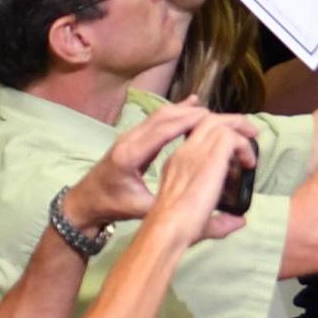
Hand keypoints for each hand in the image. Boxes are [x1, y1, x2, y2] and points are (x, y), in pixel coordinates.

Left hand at [65, 101, 254, 228]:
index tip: (218, 120)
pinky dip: (179, 110)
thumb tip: (199, 213)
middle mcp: (130, 139)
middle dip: (200, 114)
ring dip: (192, 111)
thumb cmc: (112, 206)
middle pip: (167, 116)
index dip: (190, 121)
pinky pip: (159, 117)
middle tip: (232, 120)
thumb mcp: (142, 210)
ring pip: (164, 114)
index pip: (163, 130)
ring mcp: (131, 135)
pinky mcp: (135, 136)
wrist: (85, 200)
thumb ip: (170, 207)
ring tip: (223, 117)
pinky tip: (196, 104)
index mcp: (131, 155)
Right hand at [148, 114, 261, 243]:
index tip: (234, 149)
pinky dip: (244, 145)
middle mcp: (184, 154)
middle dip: (230, 121)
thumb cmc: (180, 228)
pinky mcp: (208, 159)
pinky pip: (230, 137)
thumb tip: (239, 221)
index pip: (196, 137)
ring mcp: (194, 154)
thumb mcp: (202, 221)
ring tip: (253, 138)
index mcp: (178, 164)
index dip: (216, 137)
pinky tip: (250, 163)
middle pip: (206, 121)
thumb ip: (221, 220)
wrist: (169, 228)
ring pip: (217, 123)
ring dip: (239, 128)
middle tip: (249, 132)